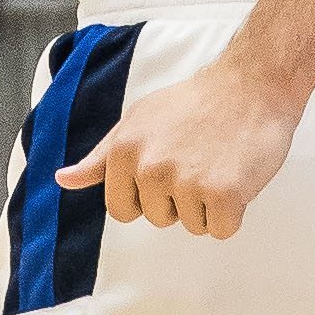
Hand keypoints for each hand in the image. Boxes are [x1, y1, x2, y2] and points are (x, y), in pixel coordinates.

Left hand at [54, 53, 302, 238]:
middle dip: (181, 200)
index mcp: (124, 151)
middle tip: (200, 161)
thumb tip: (63, 180)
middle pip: (159, 219)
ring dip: (209, 204)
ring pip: (193, 226)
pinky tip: (236, 177)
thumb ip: (101, 157)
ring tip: (219, 164)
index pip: (122, 209)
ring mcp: (187, 181)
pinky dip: (233, 212)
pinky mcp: (223, 193)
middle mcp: (150, 168)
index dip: (147, 197)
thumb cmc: (195, 103)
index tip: (168, 173)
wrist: (251, 85)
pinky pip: (221, 230)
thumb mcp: (138, 121)